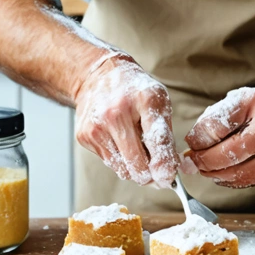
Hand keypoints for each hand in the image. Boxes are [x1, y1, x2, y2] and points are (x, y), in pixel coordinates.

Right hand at [73, 54, 177, 188]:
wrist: (98, 76)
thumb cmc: (134, 91)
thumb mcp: (158, 102)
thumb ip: (166, 137)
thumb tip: (169, 172)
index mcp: (144, 100)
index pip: (157, 139)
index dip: (164, 164)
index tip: (168, 177)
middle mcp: (117, 113)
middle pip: (138, 164)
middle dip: (151, 175)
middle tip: (158, 173)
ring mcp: (97, 126)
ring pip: (123, 170)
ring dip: (135, 168)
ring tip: (137, 149)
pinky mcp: (84, 136)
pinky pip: (109, 164)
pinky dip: (120, 160)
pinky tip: (120, 141)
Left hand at [182, 76, 254, 187]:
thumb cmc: (254, 107)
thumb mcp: (231, 102)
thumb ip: (208, 125)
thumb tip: (189, 155)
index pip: (218, 126)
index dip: (199, 139)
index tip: (191, 143)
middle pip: (231, 153)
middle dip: (206, 161)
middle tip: (193, 161)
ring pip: (239, 172)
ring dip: (216, 174)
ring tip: (205, 167)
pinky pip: (248, 181)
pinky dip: (229, 180)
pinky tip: (221, 172)